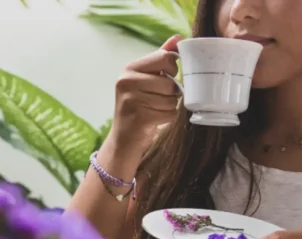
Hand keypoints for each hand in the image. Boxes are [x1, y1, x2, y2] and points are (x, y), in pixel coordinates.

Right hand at [106, 34, 182, 156]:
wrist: (124, 138)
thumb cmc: (139, 104)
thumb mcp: (145, 78)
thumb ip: (160, 57)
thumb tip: (177, 38)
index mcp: (130, 68)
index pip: (165, 57)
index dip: (173, 69)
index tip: (167, 76)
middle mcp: (127, 81)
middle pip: (170, 82)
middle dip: (172, 92)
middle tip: (160, 97)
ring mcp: (131, 99)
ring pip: (172, 99)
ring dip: (170, 106)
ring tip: (155, 109)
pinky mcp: (139, 117)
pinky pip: (169, 113)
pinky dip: (168, 118)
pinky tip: (155, 119)